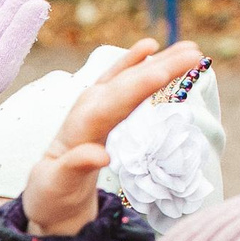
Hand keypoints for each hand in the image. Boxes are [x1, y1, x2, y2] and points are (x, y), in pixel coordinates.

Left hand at [23, 39, 205, 236]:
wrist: (45, 192)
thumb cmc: (54, 193)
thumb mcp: (59, 187)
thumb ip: (75, 168)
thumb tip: (101, 155)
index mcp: (78, 130)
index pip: (111, 104)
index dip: (136, 88)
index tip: (162, 73)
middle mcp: (86, 111)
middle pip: (125, 85)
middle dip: (158, 68)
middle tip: (193, 54)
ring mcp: (93, 106)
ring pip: (126, 78)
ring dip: (156, 62)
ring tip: (191, 48)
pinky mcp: (99, 107)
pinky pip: (119, 81)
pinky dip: (133, 63)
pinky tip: (151, 47)